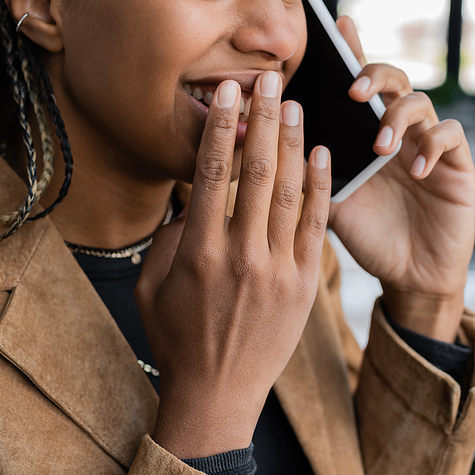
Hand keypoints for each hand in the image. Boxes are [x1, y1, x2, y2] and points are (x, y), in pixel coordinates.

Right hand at [136, 72, 330, 457]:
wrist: (217, 394)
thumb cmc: (177, 336)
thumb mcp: (153, 283)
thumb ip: (174, 234)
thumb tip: (200, 194)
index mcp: (199, 252)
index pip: (214, 172)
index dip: (223, 125)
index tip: (230, 92)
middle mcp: (241, 255)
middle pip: (257, 171)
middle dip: (263, 119)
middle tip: (269, 80)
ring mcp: (279, 270)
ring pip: (290, 191)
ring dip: (293, 143)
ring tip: (295, 106)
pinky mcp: (305, 284)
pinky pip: (317, 225)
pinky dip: (320, 187)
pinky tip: (321, 154)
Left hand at [329, 17, 474, 341]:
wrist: (408, 273)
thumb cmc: (367, 234)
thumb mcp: (331, 200)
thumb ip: (311, 171)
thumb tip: (272, 143)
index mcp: (363, 133)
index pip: (357, 85)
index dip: (352, 51)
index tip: (338, 25)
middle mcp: (396, 131)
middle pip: (391, 80)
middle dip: (373, 75)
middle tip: (353, 91)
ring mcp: (427, 145)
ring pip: (420, 102)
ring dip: (397, 117)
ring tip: (379, 147)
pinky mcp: (456, 164)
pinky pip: (449, 138)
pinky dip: (431, 148)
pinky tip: (414, 171)